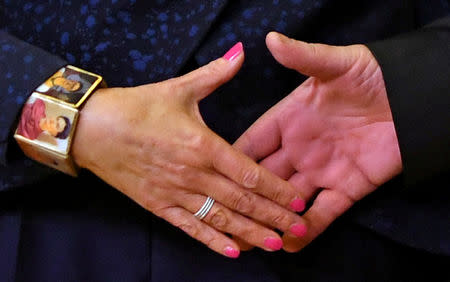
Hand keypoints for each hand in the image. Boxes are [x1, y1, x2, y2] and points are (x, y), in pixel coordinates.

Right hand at [72, 43, 306, 257]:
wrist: (92, 129)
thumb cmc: (138, 107)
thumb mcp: (179, 88)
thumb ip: (215, 74)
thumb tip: (241, 51)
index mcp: (203, 145)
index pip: (250, 173)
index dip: (278, 189)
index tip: (299, 200)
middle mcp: (194, 174)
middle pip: (241, 201)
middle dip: (273, 216)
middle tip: (298, 230)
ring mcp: (176, 193)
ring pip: (221, 218)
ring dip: (250, 233)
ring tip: (275, 245)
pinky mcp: (159, 206)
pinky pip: (190, 228)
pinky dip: (212, 241)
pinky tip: (232, 252)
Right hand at [234, 33, 401, 251]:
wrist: (415, 95)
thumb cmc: (371, 75)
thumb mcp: (335, 64)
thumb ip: (303, 56)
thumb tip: (270, 39)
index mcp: (288, 121)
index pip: (252, 144)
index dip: (233, 161)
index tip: (210, 178)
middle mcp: (299, 149)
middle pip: (265, 178)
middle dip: (247, 198)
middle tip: (227, 218)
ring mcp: (322, 171)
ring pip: (289, 201)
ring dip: (273, 219)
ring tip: (254, 241)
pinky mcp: (348, 187)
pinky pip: (325, 213)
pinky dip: (309, 230)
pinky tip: (290, 245)